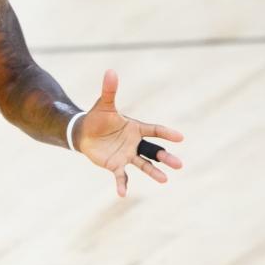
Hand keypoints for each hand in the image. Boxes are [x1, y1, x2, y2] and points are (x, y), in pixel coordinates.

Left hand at [75, 69, 183, 196]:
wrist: (84, 132)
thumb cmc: (97, 118)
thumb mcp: (103, 104)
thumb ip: (109, 90)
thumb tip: (110, 71)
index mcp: (135, 128)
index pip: (154, 130)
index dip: (166, 133)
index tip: (180, 137)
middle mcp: (134, 143)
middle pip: (154, 151)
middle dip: (166, 157)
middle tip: (179, 165)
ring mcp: (127, 155)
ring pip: (144, 164)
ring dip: (154, 172)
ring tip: (165, 180)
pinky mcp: (116, 165)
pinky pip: (122, 176)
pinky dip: (122, 184)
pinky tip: (122, 194)